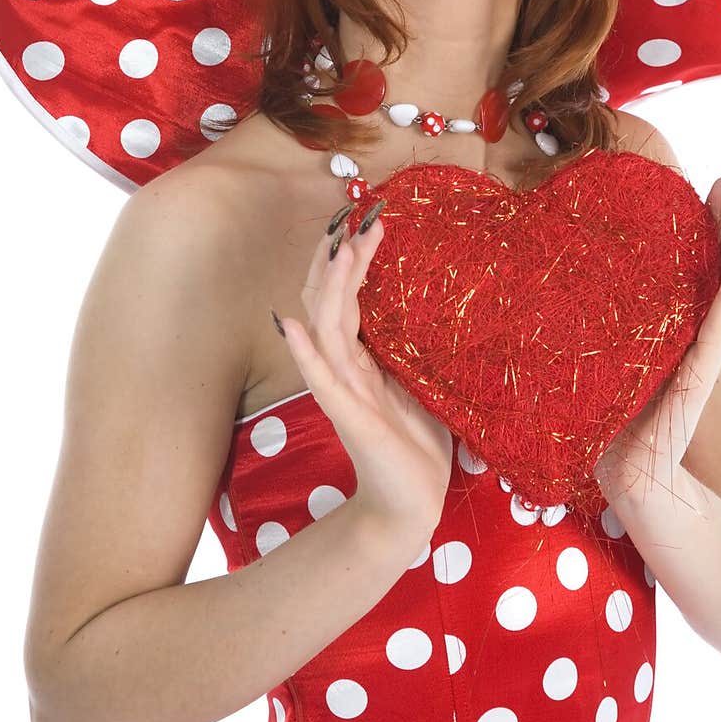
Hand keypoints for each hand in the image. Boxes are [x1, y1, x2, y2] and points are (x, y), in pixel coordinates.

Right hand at [271, 200, 453, 535]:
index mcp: (361, 360)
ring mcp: (341, 391)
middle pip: (329, 302)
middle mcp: (344, 369)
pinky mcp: (348, 417)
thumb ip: (411, 351)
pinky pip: (320, 379)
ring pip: (326, 328)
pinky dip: (305, 351)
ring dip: (331, 287)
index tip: (369, 222)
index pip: (346, 299)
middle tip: (361, 217)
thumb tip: (428, 309)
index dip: (352, 261)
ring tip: (343, 249)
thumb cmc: (417, 447)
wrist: (411, 504)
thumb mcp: (422, 385)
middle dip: (341, 259)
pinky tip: (292, 326)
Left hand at [594, 167, 720, 504]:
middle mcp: (686, 336)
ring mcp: (698, 356)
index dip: (698, 223)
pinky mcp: (698, 379)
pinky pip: (718, 327)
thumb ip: (584, 330)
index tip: (709, 180)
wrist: (633, 491)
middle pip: (713, 266)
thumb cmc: (602, 430)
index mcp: (661, 328)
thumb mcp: (591, 365)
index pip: (686, 265)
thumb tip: (544, 282)